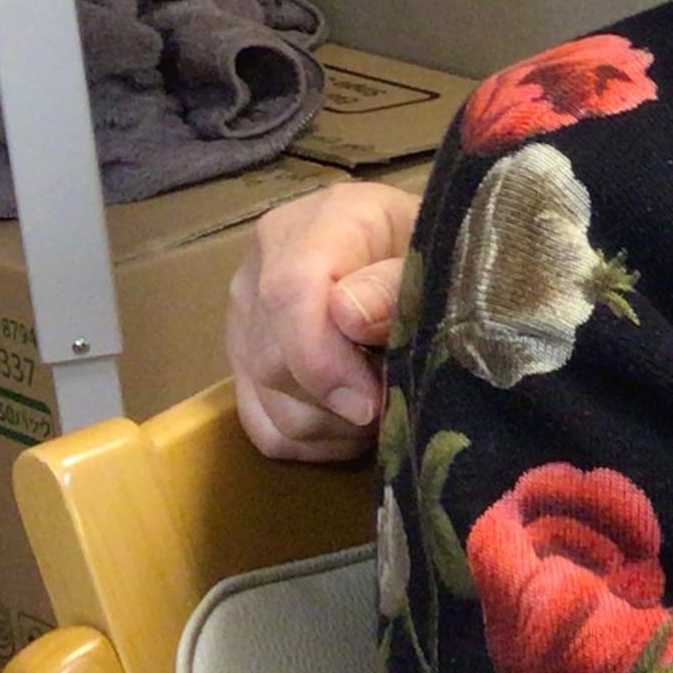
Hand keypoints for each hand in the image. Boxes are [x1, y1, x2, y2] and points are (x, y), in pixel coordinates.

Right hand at [225, 180, 421, 460]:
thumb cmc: (426, 252)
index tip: (371, 400)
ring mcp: (244, 325)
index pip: (288, 295)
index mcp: (306, 230)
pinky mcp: (245, 368)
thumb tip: (350, 316)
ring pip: (270, 404)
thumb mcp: (428, 253)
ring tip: (383, 404)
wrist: (406, 255)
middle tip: (397, 397)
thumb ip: (394, 282)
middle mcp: (257, 276)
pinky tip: (355, 424)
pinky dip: (315, 441)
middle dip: (341, 400)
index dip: (323, 358)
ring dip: (334, 425)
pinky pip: (265, 429)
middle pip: (274, 361)